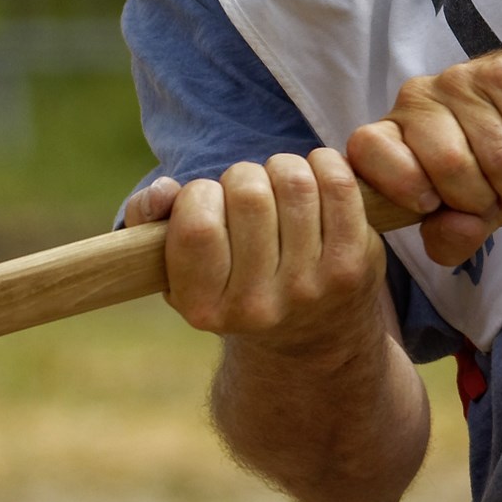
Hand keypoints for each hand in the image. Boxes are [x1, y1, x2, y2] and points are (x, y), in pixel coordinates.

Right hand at [125, 151, 388, 354]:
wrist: (311, 336)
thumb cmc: (232, 279)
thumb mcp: (179, 264)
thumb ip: (148, 220)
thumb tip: (162, 192)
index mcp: (203, 307)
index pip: (197, 225)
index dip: (200, 194)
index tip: (209, 201)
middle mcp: (257, 307)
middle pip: (248, 195)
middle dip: (244, 176)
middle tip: (248, 194)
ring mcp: (310, 288)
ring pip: (293, 182)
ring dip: (283, 168)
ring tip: (280, 186)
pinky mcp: (353, 266)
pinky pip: (338, 185)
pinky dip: (325, 165)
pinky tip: (316, 178)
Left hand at [346, 41, 501, 269]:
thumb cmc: (496, 161)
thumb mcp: (469, 212)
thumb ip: (450, 237)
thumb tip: (460, 231)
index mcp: (395, 130)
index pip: (367, 149)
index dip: (403, 186)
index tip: (433, 204)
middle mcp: (420, 99)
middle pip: (448, 165)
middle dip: (485, 201)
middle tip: (496, 198)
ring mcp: (462, 80)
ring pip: (499, 157)